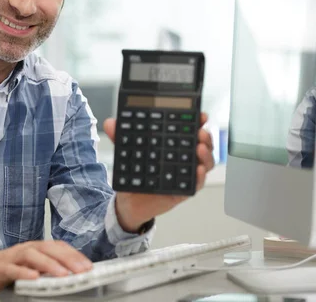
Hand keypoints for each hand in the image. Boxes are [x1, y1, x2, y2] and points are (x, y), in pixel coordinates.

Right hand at [0, 240, 92, 298]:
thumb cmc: (5, 270)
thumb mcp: (29, 268)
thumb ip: (45, 270)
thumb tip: (69, 277)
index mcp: (35, 249)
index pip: (58, 247)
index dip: (74, 255)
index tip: (89, 266)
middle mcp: (25, 249)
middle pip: (49, 249)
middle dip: (68, 258)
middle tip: (84, 270)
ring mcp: (12, 258)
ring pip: (33, 256)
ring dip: (49, 264)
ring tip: (64, 275)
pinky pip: (13, 269)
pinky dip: (24, 273)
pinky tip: (35, 279)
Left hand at [103, 113, 214, 232]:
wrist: (129, 201)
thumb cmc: (135, 173)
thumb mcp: (127, 152)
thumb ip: (120, 137)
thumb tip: (110, 123)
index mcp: (173, 145)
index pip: (190, 130)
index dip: (198, 122)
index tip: (201, 115)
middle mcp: (182, 158)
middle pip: (202, 145)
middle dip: (205, 136)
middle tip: (201, 132)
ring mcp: (184, 174)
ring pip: (204, 163)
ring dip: (206, 155)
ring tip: (200, 148)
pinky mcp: (182, 191)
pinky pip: (196, 184)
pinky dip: (199, 177)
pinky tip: (197, 170)